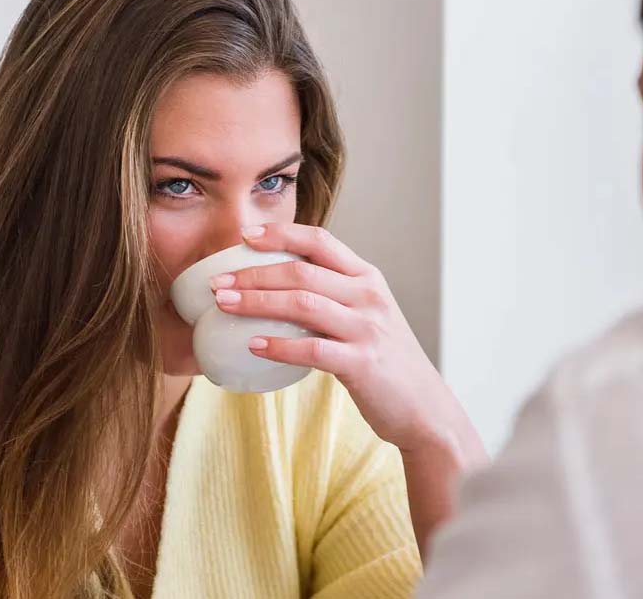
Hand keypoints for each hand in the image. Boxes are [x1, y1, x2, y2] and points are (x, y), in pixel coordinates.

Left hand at [211, 223, 487, 556]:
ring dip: (257, 301)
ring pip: (303, 303)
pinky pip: (311, 348)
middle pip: (302, 271)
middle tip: (217, 280)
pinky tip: (252, 346)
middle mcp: (369, 296)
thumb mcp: (368, 317)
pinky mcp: (362, 363)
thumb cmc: (387, 364)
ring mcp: (367, 328)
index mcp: (369, 278)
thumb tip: (280, 289)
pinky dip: (279, 345)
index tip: (244, 236)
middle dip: (253, 272)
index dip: (280, 234)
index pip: (321, 241)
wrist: (425, 409)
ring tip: (224, 305)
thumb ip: (336, 297)